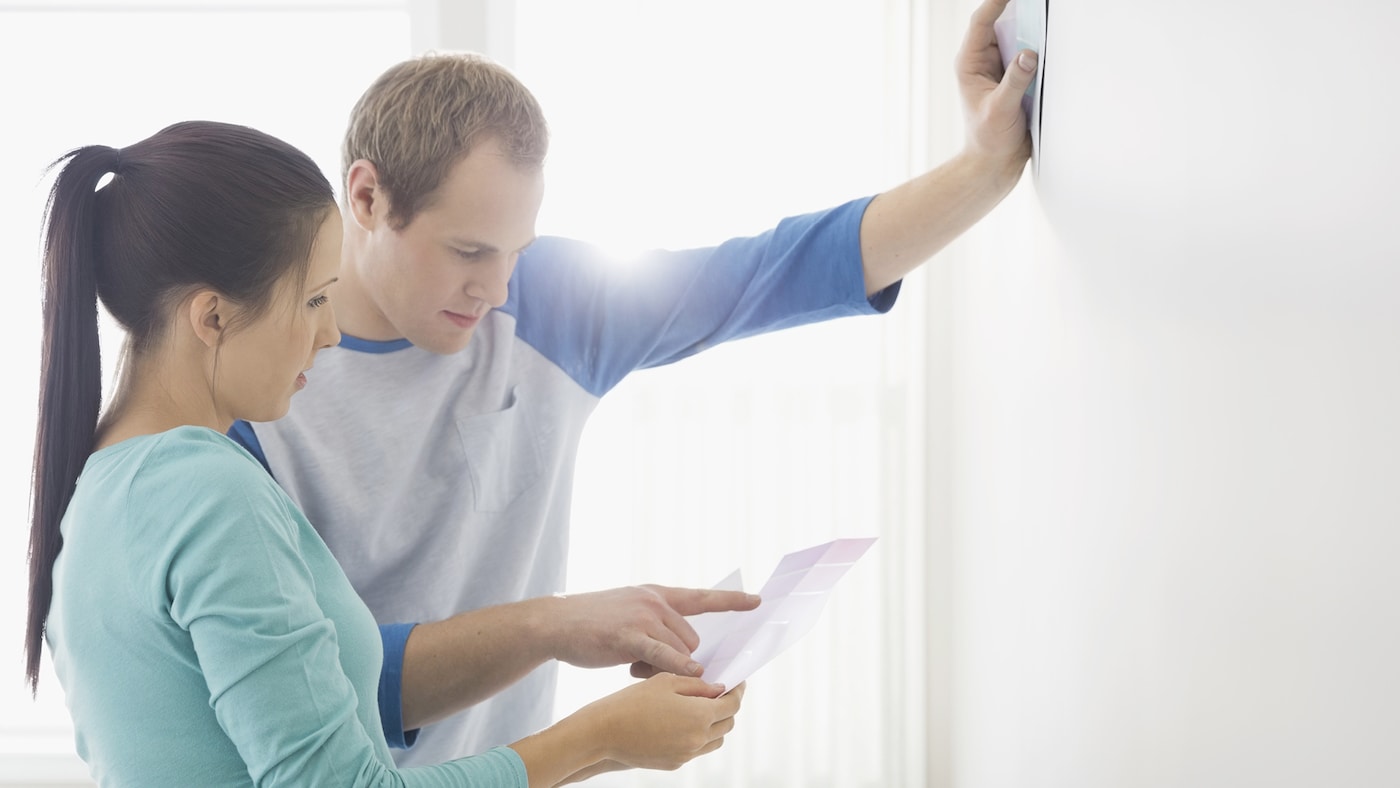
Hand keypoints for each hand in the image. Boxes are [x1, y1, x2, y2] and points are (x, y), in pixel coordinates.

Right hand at [550, 585, 760, 677]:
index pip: (702, 597)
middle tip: (645, 665)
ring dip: (666, 668)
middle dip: (680, 658)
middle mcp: (655, 601)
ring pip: (681, 650)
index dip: (731, 600)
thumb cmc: (593, 623)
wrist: (556, 623)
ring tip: (632, 665)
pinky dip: (680, 666)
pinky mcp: (629, 635)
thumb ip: (658, 625)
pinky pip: (665, 654)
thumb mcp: (631, 613)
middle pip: (693, 639)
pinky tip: (692, 673)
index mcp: (657, 594)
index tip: (757, 601)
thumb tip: (685, 652)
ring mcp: (643, 616)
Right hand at [583, 675, 745, 771]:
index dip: (738, 691)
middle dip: (728, 707)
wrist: (604, 732)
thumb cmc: (633, 701)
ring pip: (716, 740)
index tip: (737, 682)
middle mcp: (698, 739)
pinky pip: (696, 750)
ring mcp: (687, 754)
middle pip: (728, 724)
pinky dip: (698, 736)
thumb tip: (719, 689)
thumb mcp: (667, 682)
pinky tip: (682, 722)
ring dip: (716, 724)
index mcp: (700, 716)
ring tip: (702, 708)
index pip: (732, 704)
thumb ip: (698, 685)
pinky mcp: (675, 763)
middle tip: (718, 693)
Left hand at [957, 0, 1036, 171]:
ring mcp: (1001, 66)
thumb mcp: (1000, 110)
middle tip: (1039, 4)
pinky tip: (1054, 39)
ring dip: (1033, 26)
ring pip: (1018, 35)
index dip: (996, 1)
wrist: (996, 162)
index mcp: (970, 63)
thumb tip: (1029, 55)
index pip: (981, 22)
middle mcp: (983, 60)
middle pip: (1001, 22)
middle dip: (1019, 8)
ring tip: (1048, 15)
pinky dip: (1041, 44)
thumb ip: (1015, 82)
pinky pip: (1030, 52)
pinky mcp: (1017, 75)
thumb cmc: (988, 139)